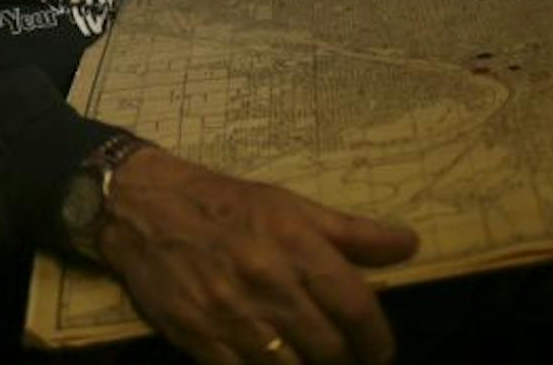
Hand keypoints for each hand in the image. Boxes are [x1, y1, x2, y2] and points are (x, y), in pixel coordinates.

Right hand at [98, 149, 415, 364]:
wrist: (143, 208)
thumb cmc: (224, 204)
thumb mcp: (288, 204)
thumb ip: (351, 232)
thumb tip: (409, 244)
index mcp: (294, 243)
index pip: (356, 307)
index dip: (378, 340)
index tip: (380, 352)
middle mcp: (267, 282)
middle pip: (330, 348)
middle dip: (348, 362)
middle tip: (348, 362)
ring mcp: (232, 316)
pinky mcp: (200, 339)